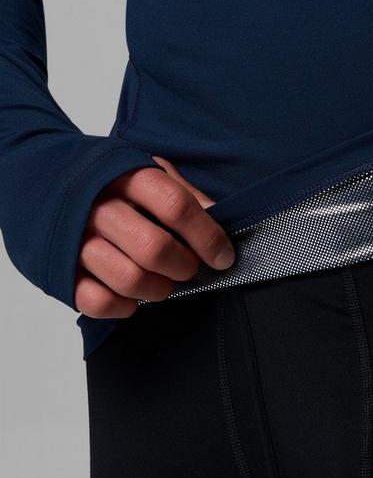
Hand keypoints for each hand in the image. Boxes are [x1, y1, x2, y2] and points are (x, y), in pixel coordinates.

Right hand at [74, 156, 233, 318]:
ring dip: (158, 289)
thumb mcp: (149, 171)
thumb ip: (184, 193)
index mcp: (128, 175)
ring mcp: (75, 239)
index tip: (223, 256)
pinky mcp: (60, 271)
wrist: (42, 177)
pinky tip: (133, 297)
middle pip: (154, 248)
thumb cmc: (111, 180)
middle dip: (184, 266)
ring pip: (128, 279)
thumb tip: (219, 216)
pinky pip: (97, 302)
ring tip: (165, 283)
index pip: (176, 206)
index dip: (207, 236)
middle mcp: (99, 206)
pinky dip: (124, 306)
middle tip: (190, 269)